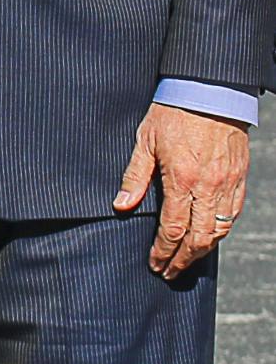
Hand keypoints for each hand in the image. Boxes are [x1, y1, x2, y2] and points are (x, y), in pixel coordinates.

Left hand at [116, 102, 250, 280]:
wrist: (211, 91)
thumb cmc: (173, 113)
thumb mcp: (144, 140)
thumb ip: (135, 175)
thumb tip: (122, 205)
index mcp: (182, 179)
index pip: (173, 228)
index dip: (163, 250)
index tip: (155, 264)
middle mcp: (209, 186)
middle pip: (199, 237)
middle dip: (183, 259)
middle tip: (169, 272)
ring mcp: (228, 183)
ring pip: (220, 228)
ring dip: (203, 249)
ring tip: (187, 260)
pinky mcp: (240, 177)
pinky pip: (233, 212)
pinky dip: (221, 229)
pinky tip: (209, 236)